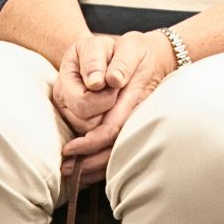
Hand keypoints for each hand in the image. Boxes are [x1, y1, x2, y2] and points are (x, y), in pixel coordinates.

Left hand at [60, 30, 176, 186]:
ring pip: (114, 154)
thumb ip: (122, 62)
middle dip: (89, 161)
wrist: (159, 58)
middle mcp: (131, 116)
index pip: (109, 129)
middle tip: (65, 170)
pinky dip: (100, 165)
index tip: (69, 150)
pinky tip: (85, 174)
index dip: (89, 143)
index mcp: (130, 99)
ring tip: (71, 176)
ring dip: (93, 169)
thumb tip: (111, 80)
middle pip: (110, 148)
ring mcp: (132, 125)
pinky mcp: (129, 129)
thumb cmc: (138, 52)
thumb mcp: (131, 46)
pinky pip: (116, 151)